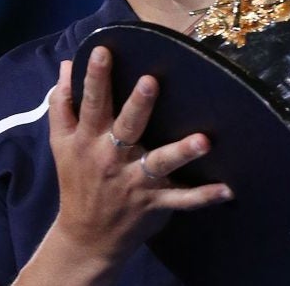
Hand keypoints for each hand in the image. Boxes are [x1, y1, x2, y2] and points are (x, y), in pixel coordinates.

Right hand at [47, 47, 233, 266]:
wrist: (85, 238)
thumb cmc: (77, 179)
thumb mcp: (61, 143)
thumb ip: (63, 104)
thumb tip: (67, 65)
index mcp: (90, 139)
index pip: (92, 103)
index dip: (96, 77)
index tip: (105, 51)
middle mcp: (112, 158)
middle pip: (127, 127)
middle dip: (139, 105)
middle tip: (151, 82)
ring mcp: (136, 181)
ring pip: (160, 163)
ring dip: (181, 151)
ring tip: (204, 140)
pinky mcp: (155, 201)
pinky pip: (183, 199)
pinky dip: (205, 196)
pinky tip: (228, 189)